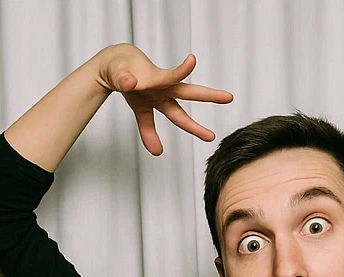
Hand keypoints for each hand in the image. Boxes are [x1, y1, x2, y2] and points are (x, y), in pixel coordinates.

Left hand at [94, 44, 231, 154]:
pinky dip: (151, 137)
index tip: (192, 61)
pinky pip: (149, 124)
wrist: (115, 68)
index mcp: (157, 77)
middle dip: (209, 95)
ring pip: (178, 113)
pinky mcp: (147, 106)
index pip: (172, 75)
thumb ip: (124, 80)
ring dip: (194, 126)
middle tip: (229, 97)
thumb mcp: (120, 73)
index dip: (181, 70)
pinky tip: (157, 150)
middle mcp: (162, 88)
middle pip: (188, 92)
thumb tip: (130, 84)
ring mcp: (157, 97)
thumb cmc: (121, 67)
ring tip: (211, 136)